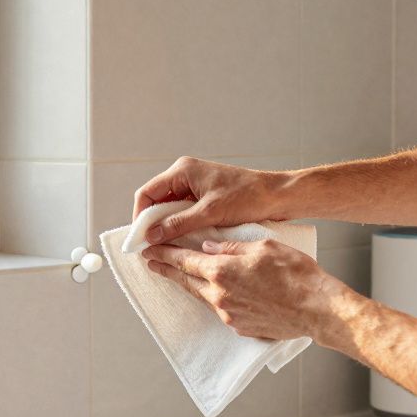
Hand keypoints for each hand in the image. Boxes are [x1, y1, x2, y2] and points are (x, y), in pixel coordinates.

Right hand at [133, 157, 290, 245]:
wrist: (277, 196)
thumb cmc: (247, 197)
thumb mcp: (210, 212)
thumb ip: (178, 223)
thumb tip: (152, 236)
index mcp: (183, 170)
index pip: (147, 193)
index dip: (140, 217)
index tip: (140, 239)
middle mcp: (186, 174)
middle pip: (156, 200)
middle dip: (151, 222)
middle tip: (150, 246)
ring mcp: (195, 185)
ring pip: (169, 206)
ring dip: (166, 224)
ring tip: (164, 245)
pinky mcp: (205, 196)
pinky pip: (183, 210)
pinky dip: (179, 224)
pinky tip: (180, 239)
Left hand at [141, 238, 353, 344]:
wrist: (316, 309)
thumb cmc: (296, 274)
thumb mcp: (263, 246)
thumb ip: (231, 246)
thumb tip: (208, 246)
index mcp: (222, 271)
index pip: (185, 260)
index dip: (165, 254)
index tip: (150, 250)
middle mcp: (220, 295)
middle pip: (186, 280)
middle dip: (167, 270)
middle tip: (151, 263)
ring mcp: (229, 314)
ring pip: (201, 296)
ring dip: (188, 284)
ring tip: (178, 276)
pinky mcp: (240, 327)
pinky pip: (219, 310)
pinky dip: (212, 299)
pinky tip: (212, 293)